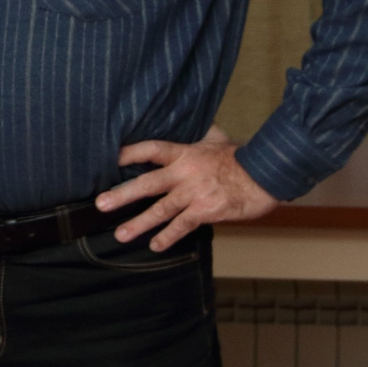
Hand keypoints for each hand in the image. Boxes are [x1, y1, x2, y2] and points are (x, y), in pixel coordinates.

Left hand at [96, 125, 278, 249]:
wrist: (267, 174)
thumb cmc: (241, 157)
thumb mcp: (217, 139)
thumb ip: (200, 134)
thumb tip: (194, 120)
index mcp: (185, 153)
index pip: (151, 149)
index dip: (130, 153)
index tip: (110, 158)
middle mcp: (185, 173)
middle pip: (147, 183)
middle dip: (122, 194)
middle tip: (101, 204)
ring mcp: (194, 193)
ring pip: (161, 210)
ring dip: (139, 224)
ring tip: (120, 234)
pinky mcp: (206, 210)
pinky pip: (182, 225)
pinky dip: (168, 236)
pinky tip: (155, 245)